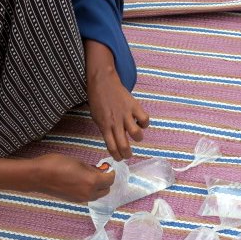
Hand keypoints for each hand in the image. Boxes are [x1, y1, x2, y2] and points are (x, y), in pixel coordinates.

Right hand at [33, 153, 114, 202]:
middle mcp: (89, 193)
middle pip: (105, 190)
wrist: (38, 176)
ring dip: (97, 187)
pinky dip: (88, 190)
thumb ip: (91, 168)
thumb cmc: (57, 164)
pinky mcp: (74, 200)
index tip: (108, 167)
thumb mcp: (78, 162)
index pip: (110, 180)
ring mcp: (81, 199)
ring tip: (89, 176)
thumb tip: (99, 171)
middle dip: (105, 181)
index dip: (111, 173)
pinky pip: (87, 196)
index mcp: (92, 182)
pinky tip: (81, 181)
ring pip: (96, 195)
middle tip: (100, 171)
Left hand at [85, 40, 148, 160]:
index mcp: (105, 126)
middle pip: (124, 145)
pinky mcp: (133, 106)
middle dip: (127, 154)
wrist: (102, 81)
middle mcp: (115, 122)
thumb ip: (105, 129)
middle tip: (128, 155)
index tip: (119, 158)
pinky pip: (144, 119)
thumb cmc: (97, 100)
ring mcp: (125, 114)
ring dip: (137, 138)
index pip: (112, 147)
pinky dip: (144, 123)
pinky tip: (140, 121)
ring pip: (136, 134)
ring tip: (136, 136)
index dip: (117, 156)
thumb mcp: (96, 117)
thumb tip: (112, 140)